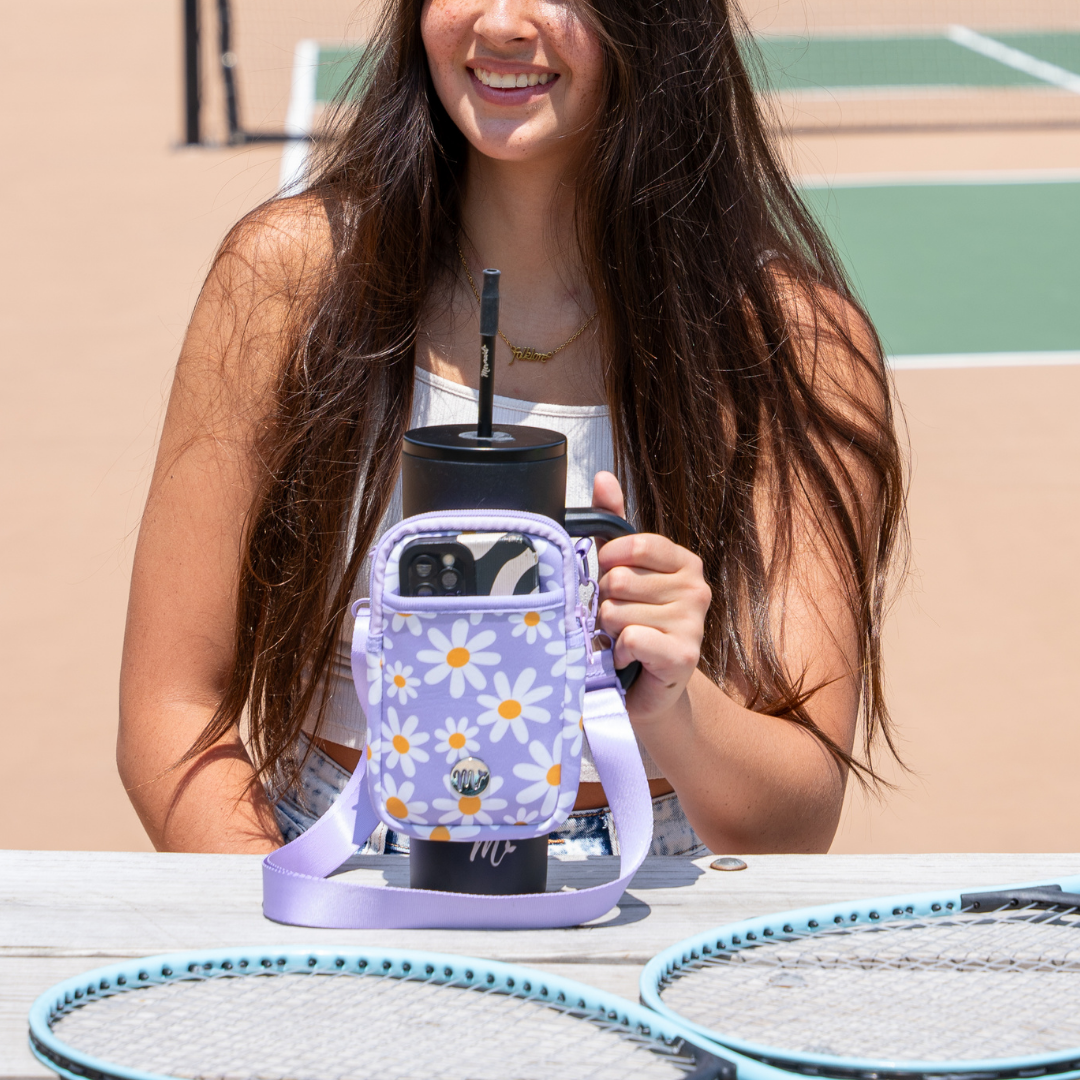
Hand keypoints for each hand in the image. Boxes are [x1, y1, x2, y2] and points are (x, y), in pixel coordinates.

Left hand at [590, 471, 712, 723]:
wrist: (645, 687)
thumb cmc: (632, 624)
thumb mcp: (620, 571)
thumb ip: (611, 524)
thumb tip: (603, 477)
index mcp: (683, 562)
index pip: (636, 544)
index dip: (608, 560)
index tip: (604, 576)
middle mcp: (696, 588)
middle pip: (620, 580)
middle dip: (604, 602)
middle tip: (613, 619)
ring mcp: (694, 623)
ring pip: (618, 611)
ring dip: (608, 630)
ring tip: (620, 640)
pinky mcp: (683, 655)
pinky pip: (631, 638)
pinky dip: (618, 650)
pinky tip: (627, 658)